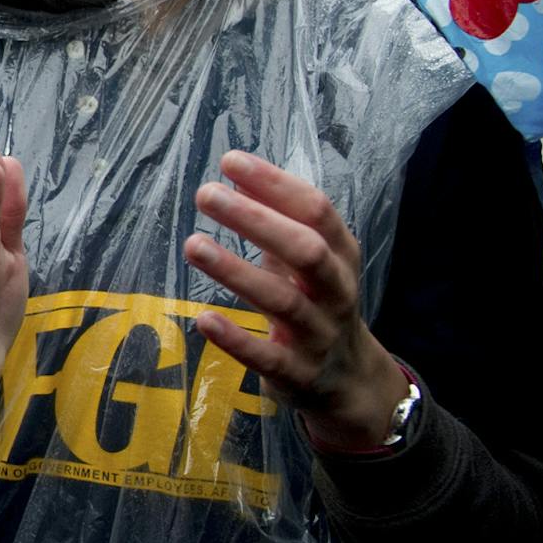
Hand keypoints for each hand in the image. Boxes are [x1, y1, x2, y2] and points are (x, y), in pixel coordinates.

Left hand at [184, 152, 412, 450]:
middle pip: (305, 250)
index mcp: (341, 256)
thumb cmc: (316, 303)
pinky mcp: (297, 374)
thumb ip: (277, 220)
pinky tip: (204, 320)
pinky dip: (236, 340)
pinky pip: (268, 358)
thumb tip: (234, 173)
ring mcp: (319, 335)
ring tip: (193, 245)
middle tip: (206, 194)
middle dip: (256, 220)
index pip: (316, 211)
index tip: (231, 161)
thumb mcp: (308, 260)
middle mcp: (336, 292)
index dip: (275, 184)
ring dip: (236, 271)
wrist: (349, 381)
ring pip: (284, 301)